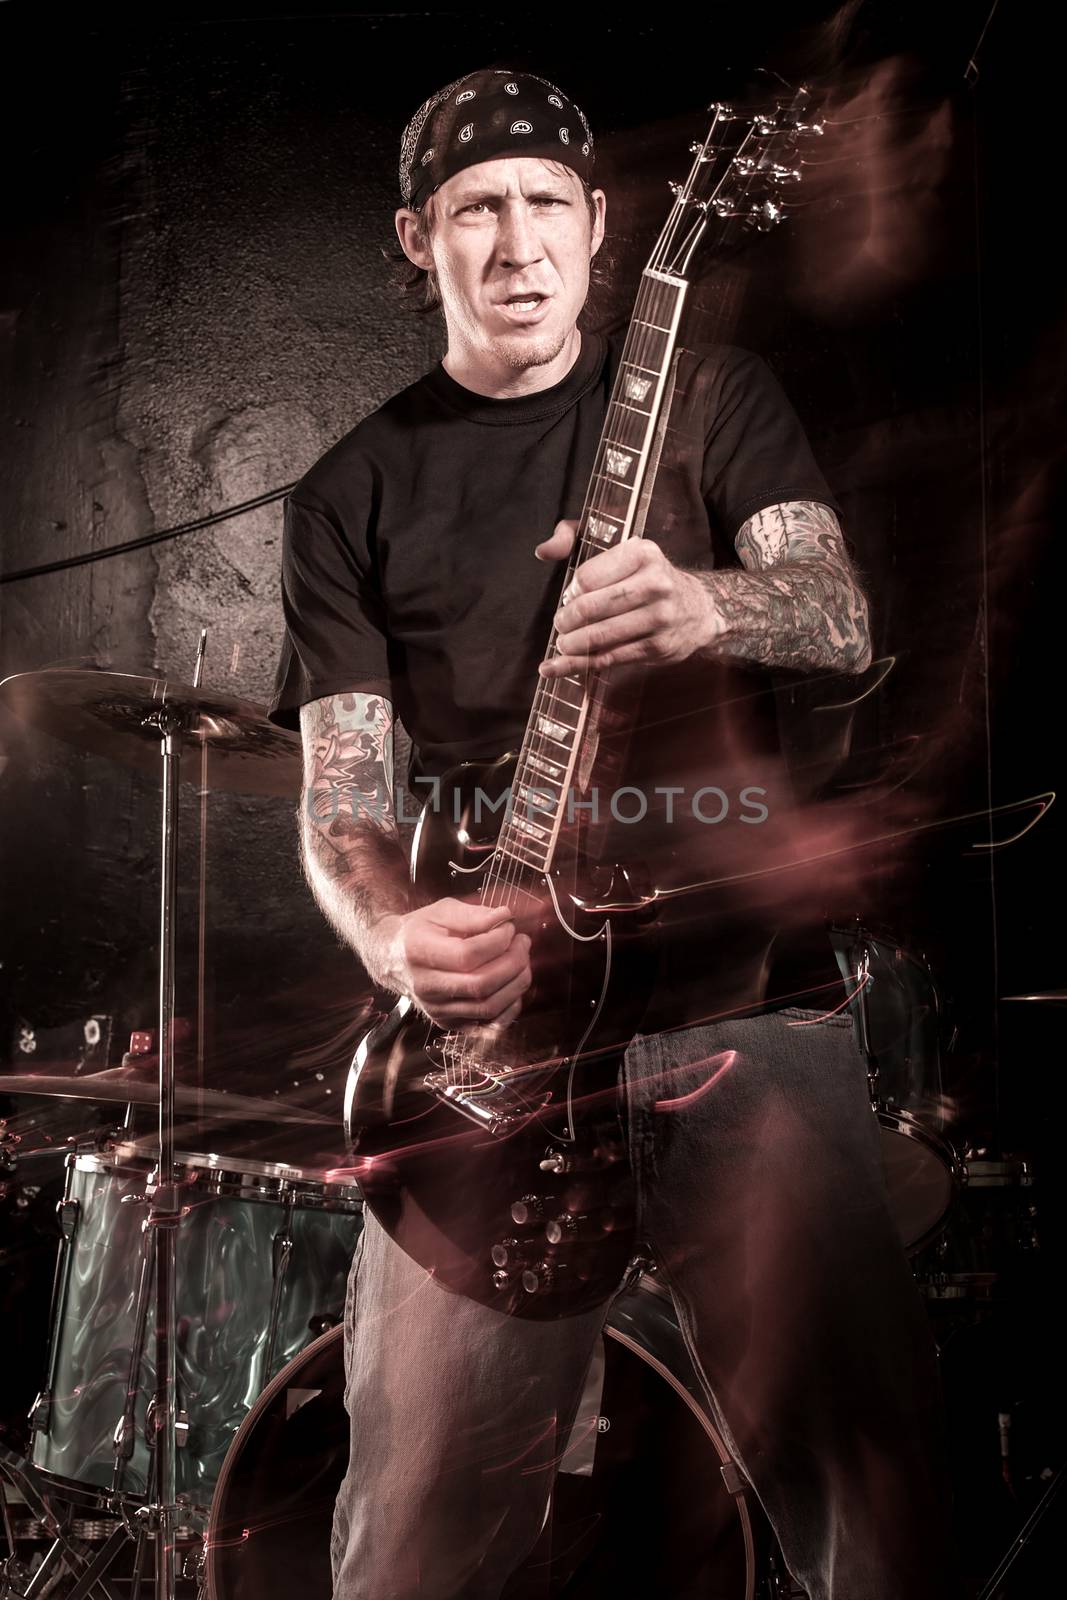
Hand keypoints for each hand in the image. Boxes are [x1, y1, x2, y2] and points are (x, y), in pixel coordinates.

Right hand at [380, 898, 531, 1027]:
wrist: (392, 957)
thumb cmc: (420, 930)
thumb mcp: (442, 911)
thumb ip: (473, 915)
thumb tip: (504, 918)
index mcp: (418, 952)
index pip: (467, 954)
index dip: (498, 941)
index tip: (509, 927)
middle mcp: (425, 985)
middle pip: (481, 984)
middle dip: (514, 962)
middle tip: (522, 943)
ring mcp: (435, 1009)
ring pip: (488, 1007)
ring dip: (516, 983)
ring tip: (522, 960)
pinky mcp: (447, 1023)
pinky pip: (488, 1024)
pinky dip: (510, 1006)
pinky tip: (512, 984)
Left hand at [534, 521, 718, 675]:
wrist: (697, 608)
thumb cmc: (647, 576)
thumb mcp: (616, 545)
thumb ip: (573, 537)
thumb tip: (542, 552)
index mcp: (642, 554)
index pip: (586, 577)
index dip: (571, 591)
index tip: (571, 596)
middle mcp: (655, 584)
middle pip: (590, 608)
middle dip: (565, 620)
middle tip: (561, 624)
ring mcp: (658, 618)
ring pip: (598, 636)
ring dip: (570, 645)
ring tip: (562, 644)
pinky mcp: (657, 647)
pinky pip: (608, 658)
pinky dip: (578, 665)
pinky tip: (555, 668)